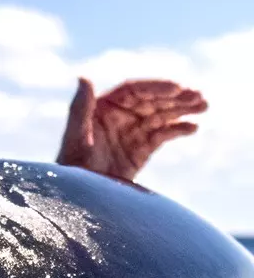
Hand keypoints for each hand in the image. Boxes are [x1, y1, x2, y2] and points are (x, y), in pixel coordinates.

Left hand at [57, 77, 206, 181]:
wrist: (80, 200)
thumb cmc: (72, 169)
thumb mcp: (75, 139)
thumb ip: (79, 109)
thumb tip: (84, 77)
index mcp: (103, 107)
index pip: (134, 90)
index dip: (156, 86)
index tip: (177, 88)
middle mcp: (119, 116)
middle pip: (152, 100)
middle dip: (176, 97)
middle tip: (200, 96)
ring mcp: (131, 133)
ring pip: (161, 115)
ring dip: (183, 109)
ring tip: (204, 105)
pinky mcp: (140, 151)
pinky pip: (162, 135)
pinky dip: (178, 130)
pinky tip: (193, 128)